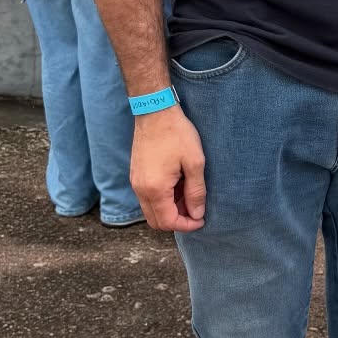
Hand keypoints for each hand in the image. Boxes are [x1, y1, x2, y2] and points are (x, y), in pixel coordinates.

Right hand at [131, 105, 205, 230]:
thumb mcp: (195, 162)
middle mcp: (141, 190)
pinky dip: (162, 199)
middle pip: (156, 221)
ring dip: (169, 209)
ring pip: (151, 210)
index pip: (168, 222)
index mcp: (155, 189)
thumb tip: (197, 215)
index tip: (202, 219)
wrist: (155, 111)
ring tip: (188, 194)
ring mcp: (135, 182)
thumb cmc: (176, 134)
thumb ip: (196, 192)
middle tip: (196, 209)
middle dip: (177, 220)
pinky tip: (177, 185)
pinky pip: (147, 197)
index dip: (187, 225)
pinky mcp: (135, 174)